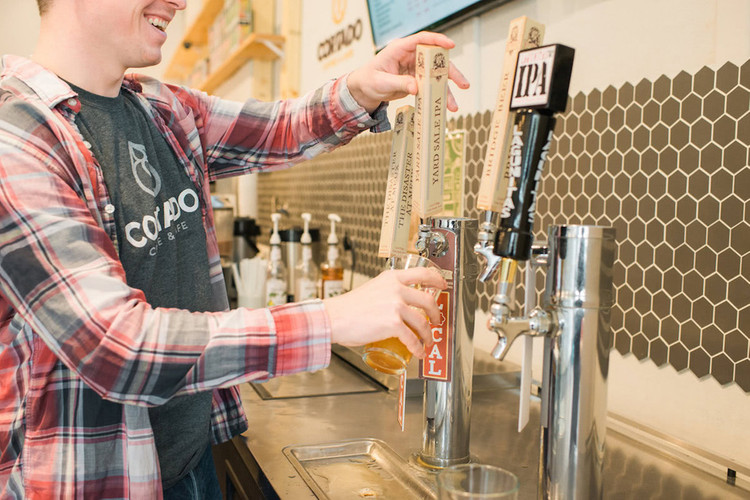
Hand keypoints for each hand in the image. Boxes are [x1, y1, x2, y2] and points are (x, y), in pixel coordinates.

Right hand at [323, 267, 446, 358]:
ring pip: (423, 321)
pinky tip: (418, 351)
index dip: (437, 280)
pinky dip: (417, 347)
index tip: (442, 286)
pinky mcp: (392, 323)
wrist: (334, 318)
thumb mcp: (373, 289)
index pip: (422, 273)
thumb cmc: (349, 307)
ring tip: (428, 341)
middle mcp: (396, 289)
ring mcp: (395, 306)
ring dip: (428, 334)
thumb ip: (388, 291)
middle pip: (428, 300)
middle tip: (436, 320)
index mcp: (391, 278)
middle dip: (437, 313)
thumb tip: (400, 301)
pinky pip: (412, 338)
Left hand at [347, 31, 469, 112]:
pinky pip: (430, 86)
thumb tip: (416, 87)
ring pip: (436, 76)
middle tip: (463, 84)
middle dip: (450, 72)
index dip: (437, 41)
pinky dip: (437, 96)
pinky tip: (445, 106)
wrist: (365, 90)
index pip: (422, 40)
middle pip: (435, 60)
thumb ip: (399, 83)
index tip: (450, 46)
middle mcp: (411, 56)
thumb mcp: (382, 82)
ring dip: (446, 90)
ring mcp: (415, 68)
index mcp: (400, 49)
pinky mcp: (417, 80)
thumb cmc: (369, 80)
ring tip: (453, 106)